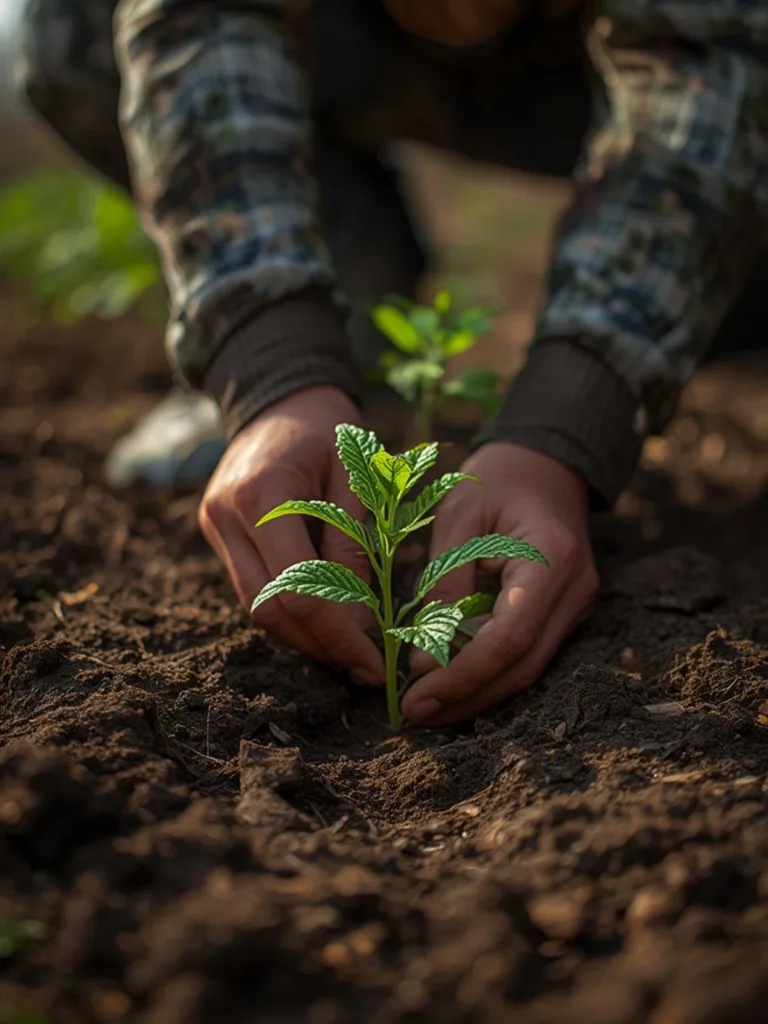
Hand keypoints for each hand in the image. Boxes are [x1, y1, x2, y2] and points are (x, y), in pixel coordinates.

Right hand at [199, 386, 384, 683]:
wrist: (279, 398)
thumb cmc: (328, 429)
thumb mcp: (356, 479)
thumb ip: (354, 547)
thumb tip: (361, 623)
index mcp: (260, 496)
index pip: (296, 589)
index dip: (336, 633)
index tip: (373, 662)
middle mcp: (224, 517)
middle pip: (268, 609)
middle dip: (319, 645)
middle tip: (364, 666)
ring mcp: (214, 527)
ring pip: (255, 608)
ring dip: (303, 635)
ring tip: (349, 651)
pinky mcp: (218, 535)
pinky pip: (252, 588)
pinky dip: (289, 611)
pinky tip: (325, 620)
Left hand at [401, 443, 597, 725]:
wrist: (544, 465)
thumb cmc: (496, 482)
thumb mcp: (458, 519)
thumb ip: (445, 583)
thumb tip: (423, 658)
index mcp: (552, 559)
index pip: (509, 637)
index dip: (462, 674)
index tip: (416, 695)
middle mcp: (575, 591)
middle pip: (522, 666)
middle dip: (467, 697)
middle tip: (413, 714)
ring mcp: (576, 606)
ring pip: (528, 669)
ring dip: (476, 693)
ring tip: (425, 708)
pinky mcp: (564, 614)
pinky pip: (527, 654)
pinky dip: (488, 673)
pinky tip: (451, 684)